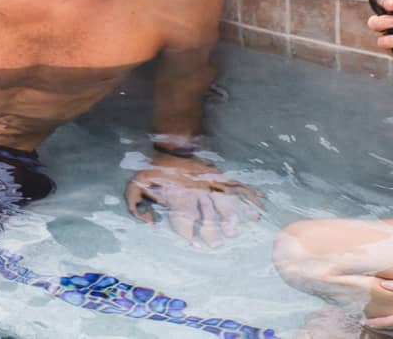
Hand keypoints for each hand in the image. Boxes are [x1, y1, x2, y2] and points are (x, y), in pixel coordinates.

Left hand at [124, 155, 263, 246]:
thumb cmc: (154, 170)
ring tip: (233, 232)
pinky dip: (247, 198)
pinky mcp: (218, 178)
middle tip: (216, 245)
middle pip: (205, 214)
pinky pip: (235, 189)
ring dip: (229, 218)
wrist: (171, 146)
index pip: (184, 217)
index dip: (189, 233)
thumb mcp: (137, 184)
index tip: (195, 246)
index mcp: (178, 194)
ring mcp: (209, 184)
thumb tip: (148, 222)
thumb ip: (136, 203)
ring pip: (222, 202)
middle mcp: (195, 191)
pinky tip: (257, 209)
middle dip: (211, 232)